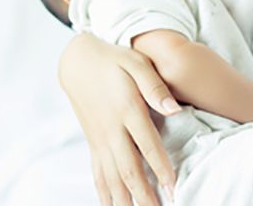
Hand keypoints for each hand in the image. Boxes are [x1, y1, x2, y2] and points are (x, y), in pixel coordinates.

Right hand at [59, 33, 179, 205]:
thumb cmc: (114, 59)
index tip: (172, 187)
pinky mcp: (93, 143)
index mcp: (126, 108)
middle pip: (128, 168)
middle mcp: (111, 128)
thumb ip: (155, 86)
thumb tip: (174, 109)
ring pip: (112, 177)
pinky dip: (105, 194)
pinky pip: (98, 173)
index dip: (160, 166)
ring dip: (123, 200)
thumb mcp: (137, 63)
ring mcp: (100, 138)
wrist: (78, 61)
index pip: (146, 143)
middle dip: (143, 195)